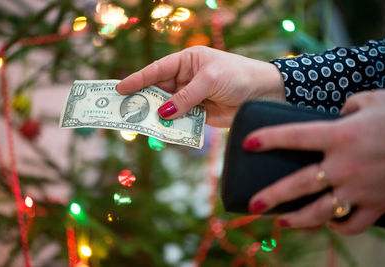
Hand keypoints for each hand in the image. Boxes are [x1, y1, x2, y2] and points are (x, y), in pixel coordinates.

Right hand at [116, 46, 284, 127]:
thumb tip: (163, 113)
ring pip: (168, 107)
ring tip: (139, 124)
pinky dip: (171, 126)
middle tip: (124, 111)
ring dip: (156, 116)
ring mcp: (192, 97)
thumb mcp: (210, 80)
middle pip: (159, 90)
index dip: (138, 79)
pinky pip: (181, 120)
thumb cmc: (238, 76)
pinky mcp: (199, 114)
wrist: (264, 93)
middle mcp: (187, 78)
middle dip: (143, 100)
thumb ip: (186, 97)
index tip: (120, 88)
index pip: (157, 69)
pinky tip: (162, 131)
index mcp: (187, 61)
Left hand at [244, 89, 384, 234]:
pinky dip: (337, 225)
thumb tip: (337, 113)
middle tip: (253, 205)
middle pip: (298, 185)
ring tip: (280, 221)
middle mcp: (344, 166)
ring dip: (297, 220)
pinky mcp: (377, 205)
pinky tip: (327, 222)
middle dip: (272, 197)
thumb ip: (348, 105)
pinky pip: (352, 223)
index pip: (293, 136)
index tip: (247, 144)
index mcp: (340, 136)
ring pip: (320, 212)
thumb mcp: (373, 100)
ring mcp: (360, 189)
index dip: (268, 140)